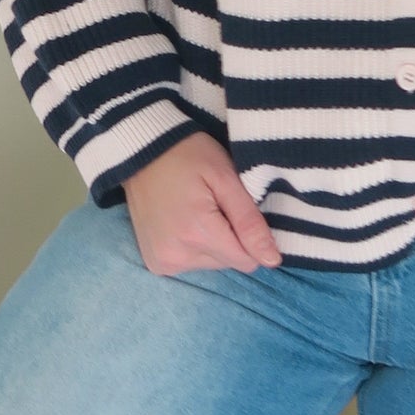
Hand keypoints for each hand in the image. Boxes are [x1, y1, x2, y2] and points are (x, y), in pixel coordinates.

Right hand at [124, 130, 283, 276]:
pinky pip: (190, 263)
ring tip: (196, 210)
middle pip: (228, 262)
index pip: (247, 260)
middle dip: (229, 236)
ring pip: (211, 264)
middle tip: (213, 204)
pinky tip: (183, 221)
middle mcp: (178, 256)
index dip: (250, 235)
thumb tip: (272, 260)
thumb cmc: (188, 155)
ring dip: (211, 242)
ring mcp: (163, 262)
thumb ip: (250, 222)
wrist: (141, 151)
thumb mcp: (226, 178)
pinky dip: (193, 246)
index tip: (236, 208)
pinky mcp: (155, 263)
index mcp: (198, 234)